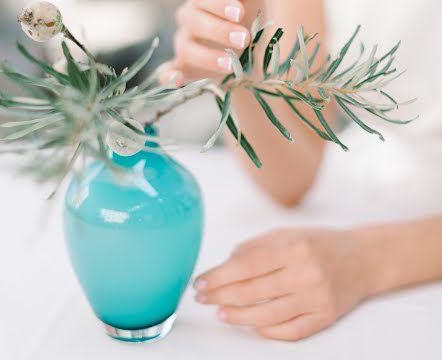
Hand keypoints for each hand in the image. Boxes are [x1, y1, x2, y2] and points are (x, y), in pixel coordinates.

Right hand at [158, 0, 265, 85]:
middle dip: (219, 31)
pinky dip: (169, 76)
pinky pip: (169, 72)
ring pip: (186, 49)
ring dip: (206, 56)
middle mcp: (189, 17)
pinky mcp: (184, 68)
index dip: (219, 4)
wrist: (257, 54)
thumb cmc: (252, 18)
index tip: (240, 12)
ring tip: (230, 65)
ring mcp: (184, 43)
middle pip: (194, 22)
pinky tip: (176, 81)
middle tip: (245, 38)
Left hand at [193, 228, 370, 340]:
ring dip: (237, 316)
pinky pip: (289, 332)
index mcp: (294, 247)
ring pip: (266, 316)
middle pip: (252, 292)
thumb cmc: (320, 243)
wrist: (364, 259)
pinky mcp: (325, 318)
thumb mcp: (288, 234)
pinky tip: (250, 324)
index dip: (218, 276)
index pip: (246, 265)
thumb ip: (256, 245)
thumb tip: (226, 263)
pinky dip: (265, 331)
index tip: (200, 282)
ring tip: (220, 312)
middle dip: (220, 295)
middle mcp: (306, 273)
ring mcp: (317, 299)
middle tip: (202, 298)